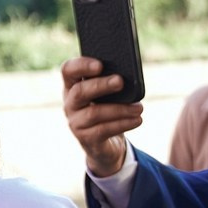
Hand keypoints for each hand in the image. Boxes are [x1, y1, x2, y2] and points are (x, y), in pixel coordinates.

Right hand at [59, 57, 144, 178]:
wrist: (106, 142)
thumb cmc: (108, 109)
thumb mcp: (108, 94)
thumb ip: (111, 81)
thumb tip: (130, 75)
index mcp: (73, 86)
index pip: (68, 70)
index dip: (81, 65)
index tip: (100, 65)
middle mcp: (70, 104)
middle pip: (79, 91)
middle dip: (101, 85)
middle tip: (120, 81)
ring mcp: (76, 122)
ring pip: (94, 113)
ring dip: (119, 109)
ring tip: (139, 107)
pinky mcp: (86, 138)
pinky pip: (103, 129)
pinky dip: (123, 124)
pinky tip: (137, 120)